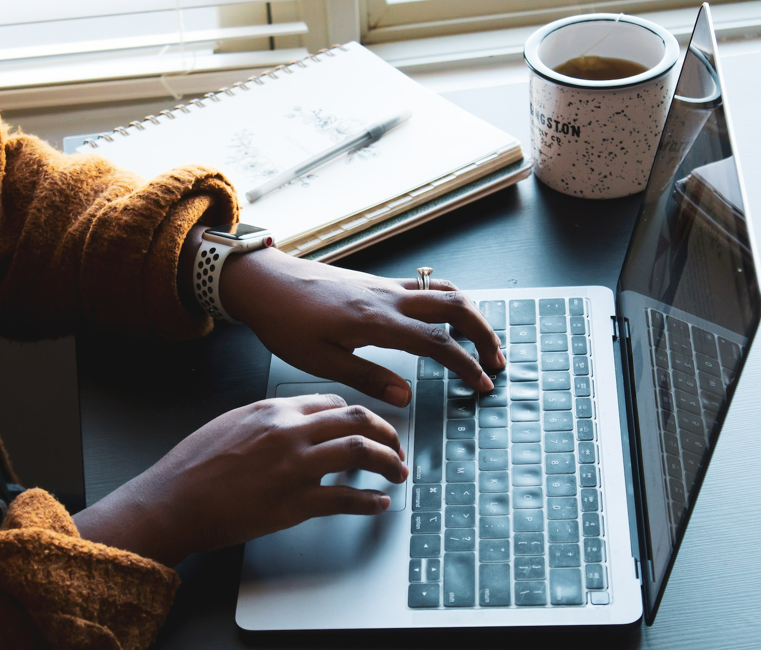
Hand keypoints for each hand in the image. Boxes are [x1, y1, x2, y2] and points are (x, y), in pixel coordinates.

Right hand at [73, 394, 406, 566]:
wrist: (172, 501)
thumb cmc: (194, 465)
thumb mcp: (232, 422)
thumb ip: (270, 419)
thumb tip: (299, 422)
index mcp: (274, 409)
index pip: (334, 403)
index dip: (358, 416)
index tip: (368, 428)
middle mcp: (290, 432)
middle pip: (357, 420)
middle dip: (387, 433)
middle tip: (397, 447)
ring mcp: (294, 467)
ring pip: (361, 452)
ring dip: (389, 462)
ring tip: (398, 472)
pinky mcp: (294, 503)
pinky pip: (346, 498)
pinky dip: (369, 502)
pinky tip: (378, 504)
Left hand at [221, 247, 504, 406]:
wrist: (265, 282)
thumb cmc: (285, 321)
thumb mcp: (320, 361)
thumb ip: (367, 378)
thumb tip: (407, 397)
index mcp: (376, 321)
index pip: (437, 342)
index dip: (465, 364)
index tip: (482, 384)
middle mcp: (387, 297)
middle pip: (455, 306)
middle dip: (483, 332)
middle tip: (496, 360)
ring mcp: (384, 285)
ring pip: (443, 290)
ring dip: (470, 313)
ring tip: (480, 340)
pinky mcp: (376, 282)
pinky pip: (424, 286)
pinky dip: (447, 301)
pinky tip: (445, 319)